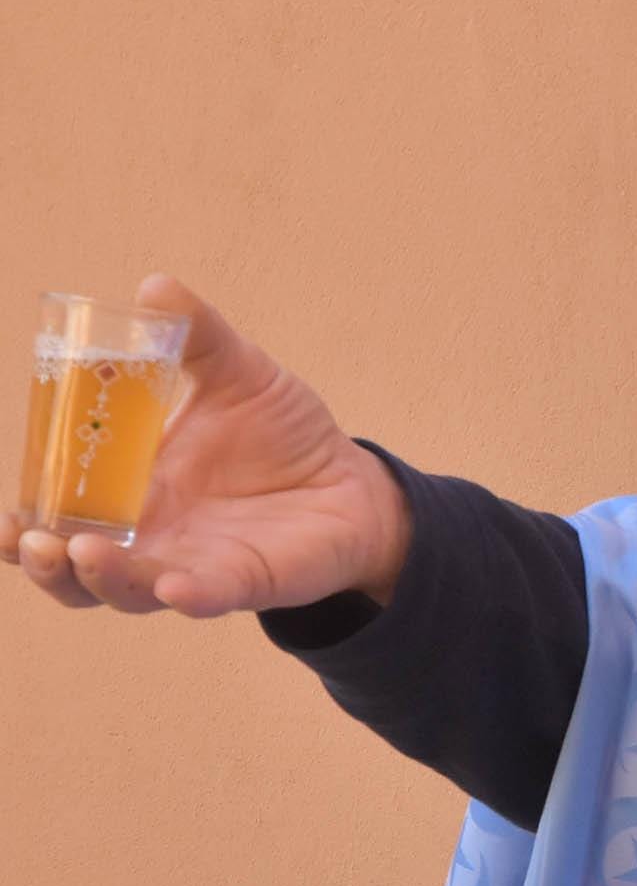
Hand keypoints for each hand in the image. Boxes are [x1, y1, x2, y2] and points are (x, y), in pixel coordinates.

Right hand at [12, 275, 412, 618]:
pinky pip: (210, 597)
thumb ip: (197, 338)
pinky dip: (189, 595)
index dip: (21, 528)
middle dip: (46, 562)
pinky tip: (175, 586)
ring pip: (130, 591)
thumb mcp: (238, 374)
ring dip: (102, 578)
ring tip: (82, 552)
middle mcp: (151, 537)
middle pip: (76, 569)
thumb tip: (155, 287)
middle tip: (32, 540)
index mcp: (130, 489)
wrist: (352, 481)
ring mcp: (194, 564)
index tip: (3, 519)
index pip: (57, 518)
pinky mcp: (245, 582)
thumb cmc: (282, 432)